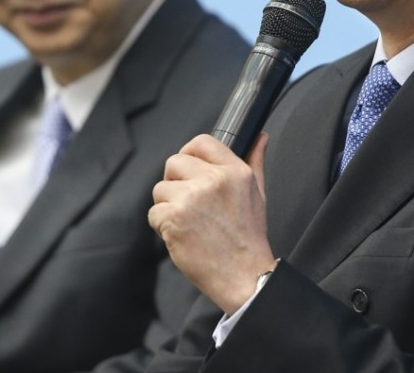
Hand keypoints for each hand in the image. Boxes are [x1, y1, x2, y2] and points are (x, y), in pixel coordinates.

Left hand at [148, 132, 276, 313]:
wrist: (244, 276)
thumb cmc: (249, 237)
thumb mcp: (258, 193)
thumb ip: (255, 160)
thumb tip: (259, 136)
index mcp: (234, 171)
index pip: (201, 142)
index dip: (189, 153)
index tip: (188, 169)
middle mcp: (213, 180)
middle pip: (174, 162)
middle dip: (175, 182)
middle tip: (189, 204)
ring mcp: (191, 198)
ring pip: (160, 189)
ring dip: (167, 206)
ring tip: (190, 224)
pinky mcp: (174, 219)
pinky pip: (154, 212)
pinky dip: (162, 227)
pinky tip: (183, 237)